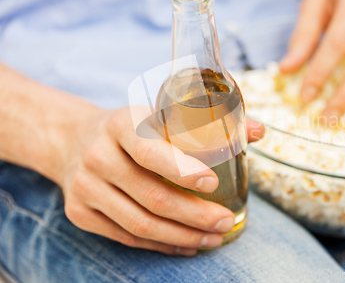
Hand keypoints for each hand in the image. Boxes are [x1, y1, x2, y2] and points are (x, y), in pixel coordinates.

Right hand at [53, 107, 263, 256]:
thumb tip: (259, 131)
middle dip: (194, 215)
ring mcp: (84, 188)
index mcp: (120, 124)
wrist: (72, 139)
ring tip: (213, 237)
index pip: (150, 152)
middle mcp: (98, 156)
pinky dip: (160, 244)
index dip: (182, 170)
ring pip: (139, 223)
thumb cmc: (130, 127)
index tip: (213, 184)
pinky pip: (126, 236)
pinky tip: (186, 244)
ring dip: (182, 236)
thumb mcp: (158, 112)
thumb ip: (210, 122)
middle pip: (151, 196)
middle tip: (225, 220)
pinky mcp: (80, 213)